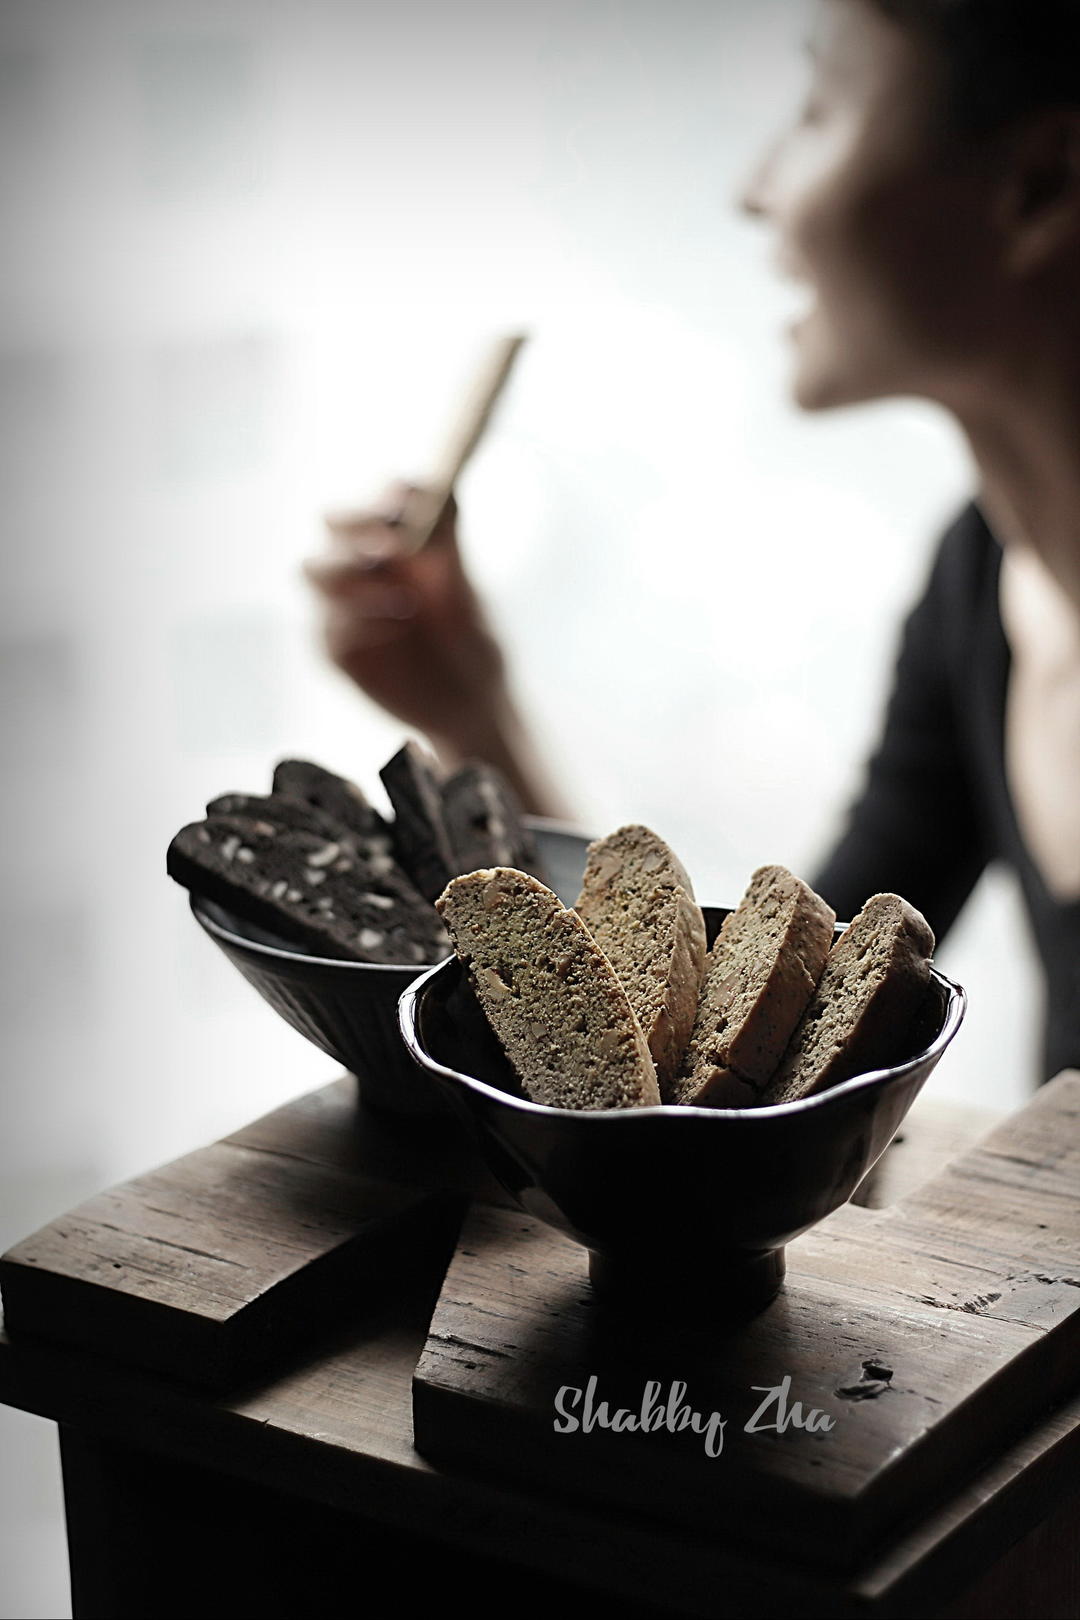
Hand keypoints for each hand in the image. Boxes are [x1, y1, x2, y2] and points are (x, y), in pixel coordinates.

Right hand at [304, 483, 507, 746]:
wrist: (470, 708)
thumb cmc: (475, 645)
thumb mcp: (467, 592)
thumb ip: (448, 543)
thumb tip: (440, 485)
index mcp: (400, 543)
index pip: (378, 500)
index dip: (383, 497)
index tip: (402, 508)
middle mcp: (366, 567)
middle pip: (333, 522)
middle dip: (354, 527)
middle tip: (389, 550)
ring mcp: (346, 606)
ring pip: (315, 570)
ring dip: (352, 578)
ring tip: (404, 603)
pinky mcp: (337, 648)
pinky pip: (327, 628)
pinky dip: (360, 625)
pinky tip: (396, 633)